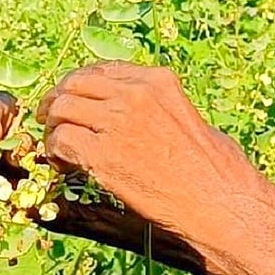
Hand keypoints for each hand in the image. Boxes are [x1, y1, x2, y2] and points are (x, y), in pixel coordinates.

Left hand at [36, 61, 267, 273]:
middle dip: (58, 101)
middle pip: (75, 84)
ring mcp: (117, 122)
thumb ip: (161, 109)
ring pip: (61, 110)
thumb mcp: (190, 120)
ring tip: (58, 150)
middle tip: (51, 121)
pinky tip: (64, 168)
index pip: (101, 70)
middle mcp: (135, 93)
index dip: (79, 86)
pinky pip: (60, 142)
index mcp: (157, 81)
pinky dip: (55, 154)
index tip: (73, 101)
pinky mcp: (104, 155)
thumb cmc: (218, 172)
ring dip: (53, 128)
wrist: (223, 204)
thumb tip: (142, 119)